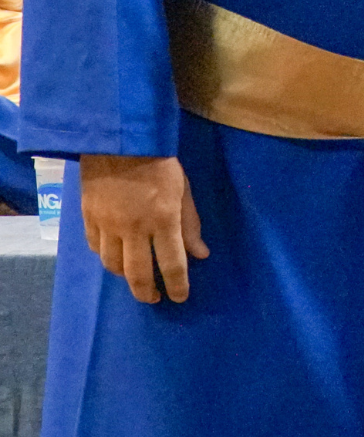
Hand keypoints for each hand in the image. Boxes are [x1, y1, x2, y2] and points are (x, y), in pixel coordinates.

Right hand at [80, 155, 208, 303]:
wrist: (120, 137)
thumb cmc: (160, 160)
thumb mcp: (183, 188)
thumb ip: (190, 223)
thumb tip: (201, 254)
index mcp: (164, 219)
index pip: (173, 264)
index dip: (178, 286)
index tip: (180, 297)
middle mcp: (135, 228)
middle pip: (138, 274)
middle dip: (147, 292)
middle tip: (154, 298)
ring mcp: (108, 224)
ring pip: (113, 266)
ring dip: (125, 277)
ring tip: (135, 278)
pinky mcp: (89, 217)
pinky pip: (96, 247)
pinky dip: (106, 256)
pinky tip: (114, 255)